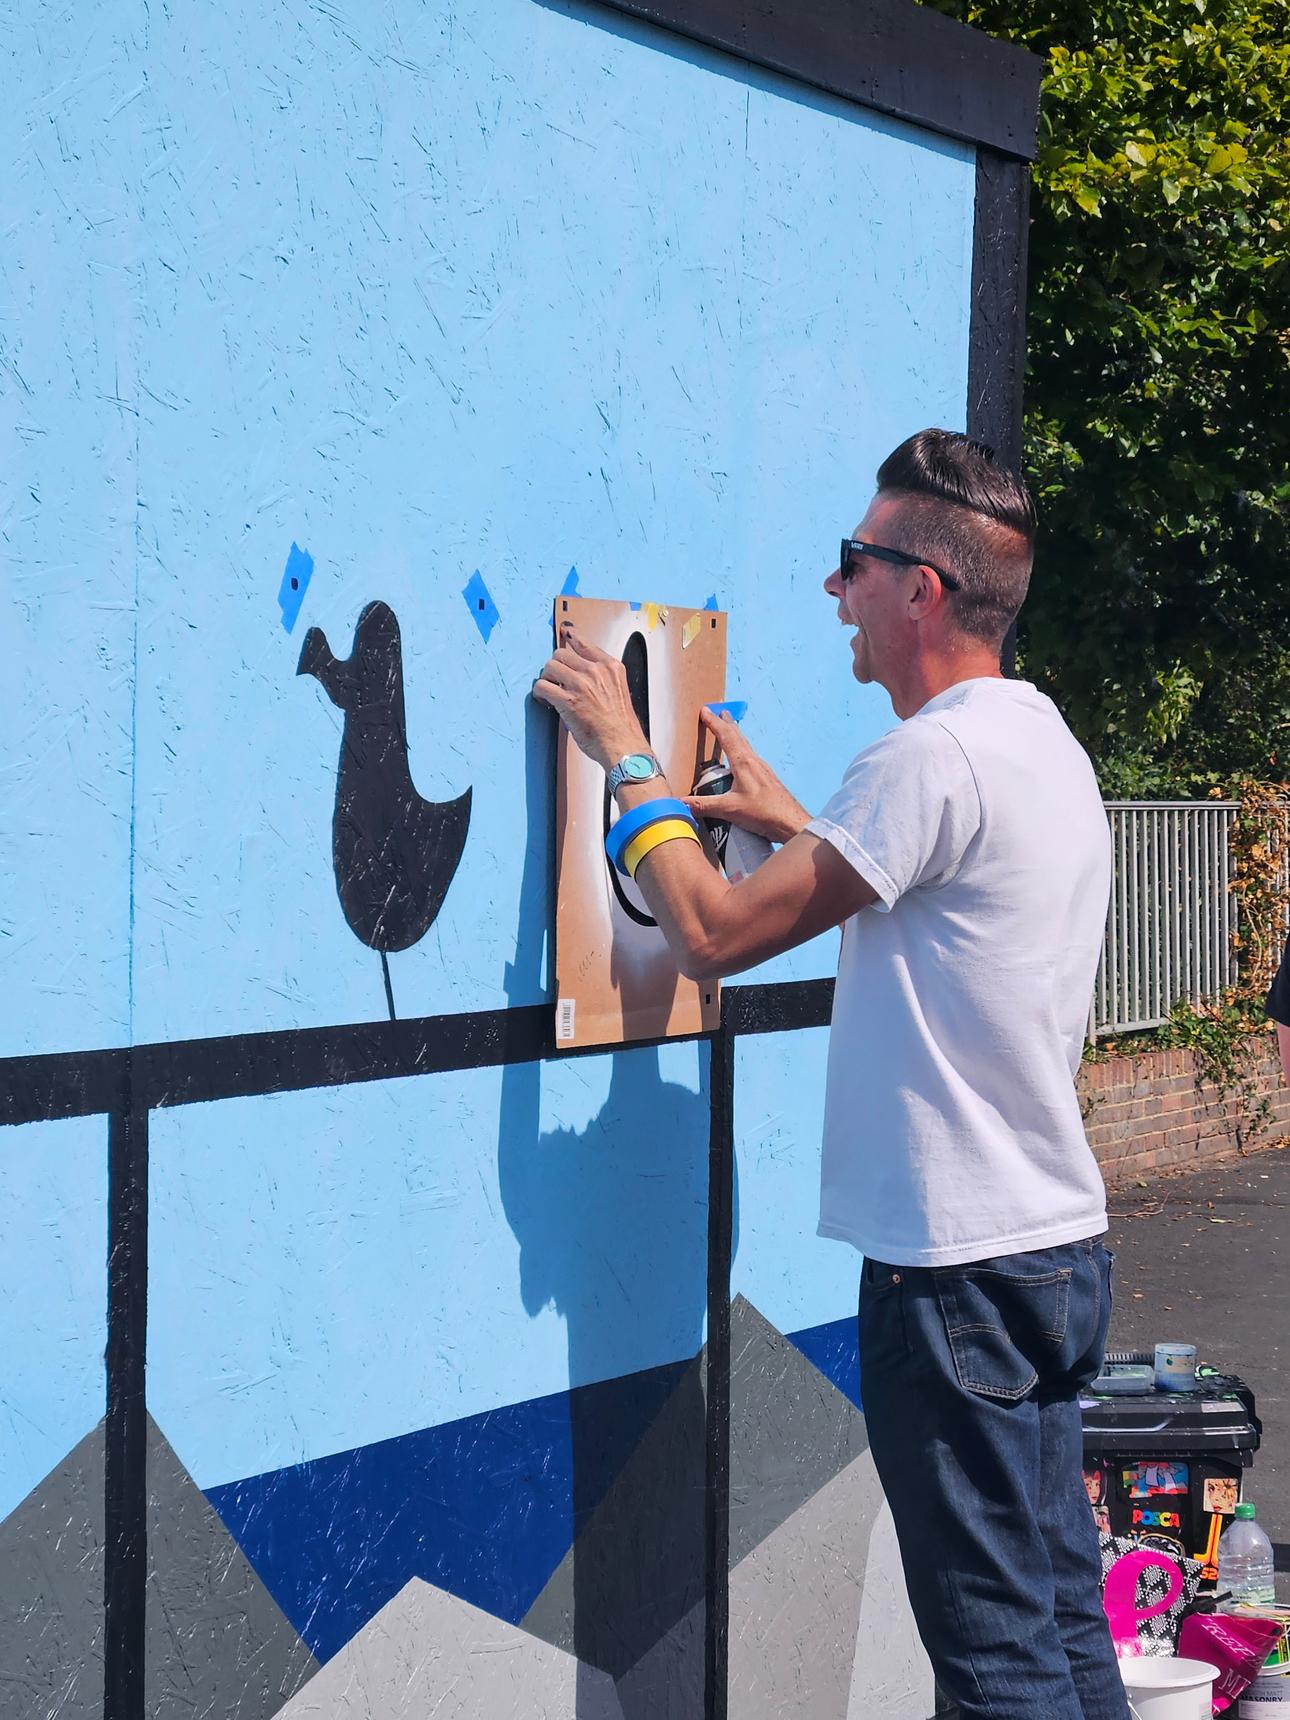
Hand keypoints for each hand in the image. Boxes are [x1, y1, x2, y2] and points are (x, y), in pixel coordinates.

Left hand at [533, 625, 647, 769]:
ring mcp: (581, 684)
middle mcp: (596, 671)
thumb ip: (603, 679)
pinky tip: (544, 700)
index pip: (584, 643)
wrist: (623, 744)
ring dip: (546, 679)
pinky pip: (542, 686)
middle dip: (556, 666)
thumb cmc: (622, 726)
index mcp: (611, 667)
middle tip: (556, 680)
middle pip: (561, 653)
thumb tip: (581, 675)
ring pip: (550, 666)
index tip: (566, 633)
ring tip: (550, 691)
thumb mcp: (619, 691)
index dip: (571, 637)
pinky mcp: (567, 700)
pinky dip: (540, 693)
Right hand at [681, 708, 809, 844]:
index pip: (725, 736)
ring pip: (746, 746)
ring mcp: (763, 769)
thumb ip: (704, 806)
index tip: (706, 711)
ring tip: (729, 731)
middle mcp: (754, 761)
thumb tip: (682, 803)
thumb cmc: (764, 812)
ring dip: (735, 736)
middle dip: (726, 724)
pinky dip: (742, 751)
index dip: (714, 723)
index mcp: (743, 763)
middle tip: (719, 713)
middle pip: (738, 736)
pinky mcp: (767, 779)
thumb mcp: (729, 809)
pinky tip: (742, 760)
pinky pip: (751, 758)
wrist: (791, 822)